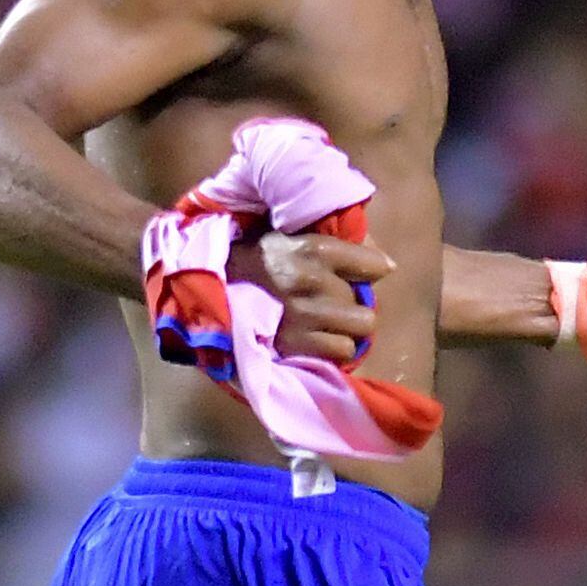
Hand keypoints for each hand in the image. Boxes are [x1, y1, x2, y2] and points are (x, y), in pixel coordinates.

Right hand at [230, 231, 391, 364]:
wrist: (204, 284)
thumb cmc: (254, 256)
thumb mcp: (290, 233)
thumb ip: (335, 239)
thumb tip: (382, 260)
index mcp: (312, 249)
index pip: (374, 265)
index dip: (372, 269)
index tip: (365, 271)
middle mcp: (309, 282)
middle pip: (366, 304)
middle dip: (352, 302)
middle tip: (332, 300)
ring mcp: (300, 317)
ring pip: (358, 330)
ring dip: (345, 327)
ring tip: (325, 320)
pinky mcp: (291, 345)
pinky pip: (340, 352)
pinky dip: (332, 347)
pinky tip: (315, 337)